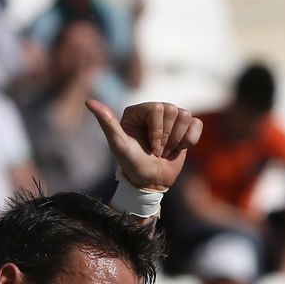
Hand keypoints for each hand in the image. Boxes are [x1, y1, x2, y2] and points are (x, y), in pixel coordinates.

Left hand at [87, 99, 202, 192]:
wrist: (151, 182)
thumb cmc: (133, 164)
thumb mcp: (119, 145)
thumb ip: (107, 123)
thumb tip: (88, 102)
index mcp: (138, 111)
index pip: (158, 109)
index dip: (158, 132)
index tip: (151, 148)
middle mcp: (155, 110)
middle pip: (173, 110)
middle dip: (168, 137)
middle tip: (158, 150)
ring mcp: (171, 118)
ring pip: (186, 116)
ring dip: (178, 140)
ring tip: (166, 150)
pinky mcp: (186, 127)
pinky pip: (196, 124)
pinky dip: (190, 139)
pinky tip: (179, 148)